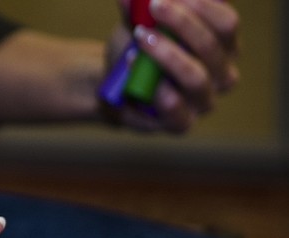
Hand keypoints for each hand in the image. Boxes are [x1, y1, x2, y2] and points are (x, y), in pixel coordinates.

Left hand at [109, 0, 239, 131]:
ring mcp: (204, 101)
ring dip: (167, 53)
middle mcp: (222, 74)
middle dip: (182, 23)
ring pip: (195, 75)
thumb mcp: (138, 25)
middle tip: (154, 6)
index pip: (226, 24)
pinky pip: (174, 104)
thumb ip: (139, 10)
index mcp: (224, 46)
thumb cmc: (138, 52)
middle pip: (213, 45)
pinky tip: (133, 63)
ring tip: (141, 36)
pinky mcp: (181, 122)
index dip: (203, 5)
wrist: (115, 91)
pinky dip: (153, 84)